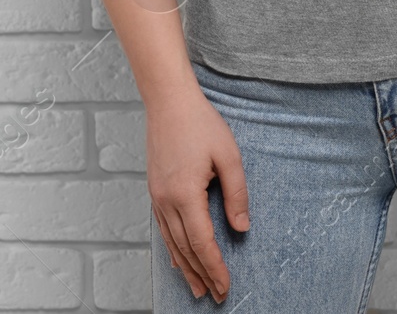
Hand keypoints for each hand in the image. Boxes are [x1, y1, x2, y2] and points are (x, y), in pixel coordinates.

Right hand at [146, 89, 250, 302]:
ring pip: (171, 242)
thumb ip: (237, 194)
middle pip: (184, 249)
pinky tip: (178, 260)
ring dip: (185, 268)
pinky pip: (162, 229)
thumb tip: (242, 228)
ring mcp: (156, 196)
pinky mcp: (154, 190)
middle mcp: (166, 200)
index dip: (215, 267)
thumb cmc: (201, 124)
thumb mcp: (229, 156)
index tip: (226, 286)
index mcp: (185, 194)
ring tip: (197, 288)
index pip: (202, 242)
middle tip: (216, 296)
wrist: (168, 101)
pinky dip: (172, 249)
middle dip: (201, 274)